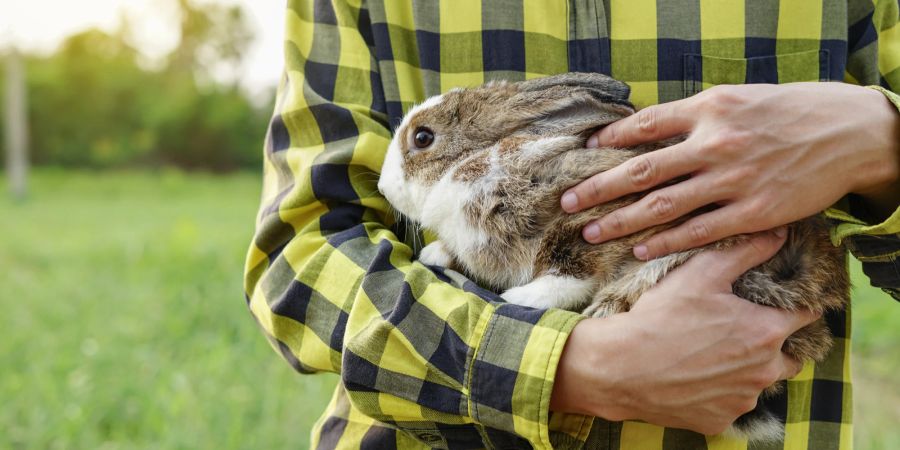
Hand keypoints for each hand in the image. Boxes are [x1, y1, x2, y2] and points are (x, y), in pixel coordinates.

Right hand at [550, 229, 819, 434]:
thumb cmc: (661, 317)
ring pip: (758, 381)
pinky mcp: (719, 420)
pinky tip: (696, 376)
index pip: (807, 315)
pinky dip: (720, 392)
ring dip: (746, 369)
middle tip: (742, 328)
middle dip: (774, 342)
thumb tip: (779, 233)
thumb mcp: (701, 274)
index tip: (783, 299)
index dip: (797, 304)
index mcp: (767, 332)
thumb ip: (746, 251)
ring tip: (714, 352)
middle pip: (789, 355)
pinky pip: (730, 404)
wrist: (620, 368)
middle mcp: (764, 371)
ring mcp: (742, 399)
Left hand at [561, 82, 899, 259]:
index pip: (644, 126)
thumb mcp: (738, 99)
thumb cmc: (788, 112)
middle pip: (641, 170)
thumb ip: (694, 116)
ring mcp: (733, 180)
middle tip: (566, 202)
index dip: (610, 140)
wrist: (848, 132)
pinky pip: (698, 231)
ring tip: (591, 231)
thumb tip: (648, 130)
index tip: (584, 152)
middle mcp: (715, 143)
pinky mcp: (753, 211)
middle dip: (598, 187)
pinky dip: (665, 241)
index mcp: (709, 108)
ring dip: (622, 220)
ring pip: (663, 205)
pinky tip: (638, 247)